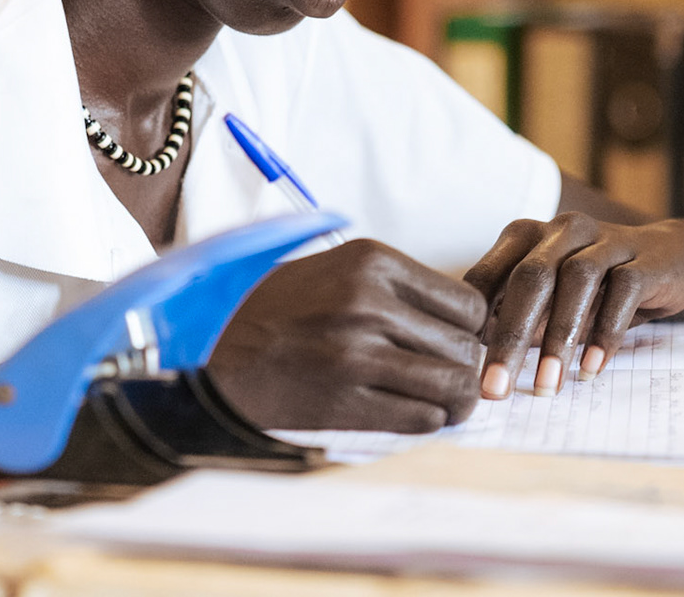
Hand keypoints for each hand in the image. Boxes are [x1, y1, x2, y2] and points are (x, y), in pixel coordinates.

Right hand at [206, 239, 485, 432]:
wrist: (211, 348)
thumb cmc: (281, 309)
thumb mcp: (338, 269)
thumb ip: (399, 288)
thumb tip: (471, 323)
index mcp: (372, 261)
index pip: (467, 304)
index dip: (470, 331)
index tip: (455, 345)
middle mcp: (368, 301)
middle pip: (465, 347)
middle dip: (465, 369)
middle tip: (451, 379)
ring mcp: (357, 352)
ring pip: (452, 384)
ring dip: (456, 401)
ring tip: (444, 403)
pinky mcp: (344, 399)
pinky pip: (421, 418)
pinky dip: (428, 421)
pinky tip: (413, 414)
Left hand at [463, 214, 683, 399]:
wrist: (671, 260)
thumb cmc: (597, 287)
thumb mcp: (552, 301)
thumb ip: (519, 319)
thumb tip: (479, 363)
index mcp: (527, 236)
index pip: (489, 275)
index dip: (474, 322)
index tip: (464, 369)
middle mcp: (563, 230)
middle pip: (530, 277)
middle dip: (510, 337)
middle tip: (496, 388)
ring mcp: (606, 239)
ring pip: (577, 280)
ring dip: (559, 337)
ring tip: (547, 385)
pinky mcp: (644, 258)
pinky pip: (623, 291)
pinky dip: (605, 332)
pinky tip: (591, 367)